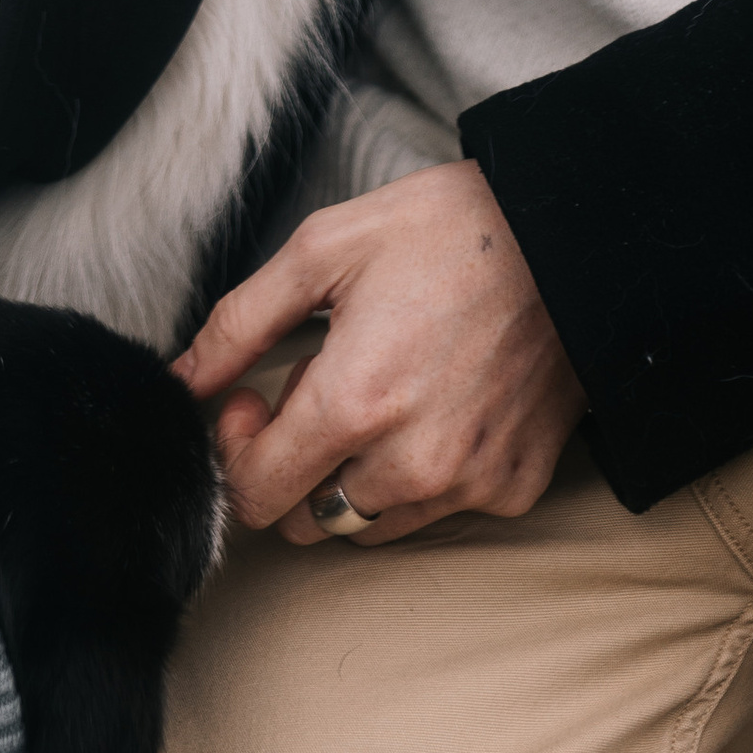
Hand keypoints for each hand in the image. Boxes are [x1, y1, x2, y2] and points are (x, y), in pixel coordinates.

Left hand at [175, 163, 584, 544]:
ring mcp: (468, 483)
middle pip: (306, 519)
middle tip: (324, 386)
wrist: (572, 239)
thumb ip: (238, 325)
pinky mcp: (514, 489)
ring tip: (385, 390)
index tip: (257, 398)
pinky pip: (439, 510)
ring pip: (369, 521)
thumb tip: (180, 383)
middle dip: (294, 464)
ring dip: (355, 473)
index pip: (254, 496)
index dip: (239, 449)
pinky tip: (440, 402)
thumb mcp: (324, 249)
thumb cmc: (446, 231)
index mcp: (353, 403)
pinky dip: (423, 473)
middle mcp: (410, 463)